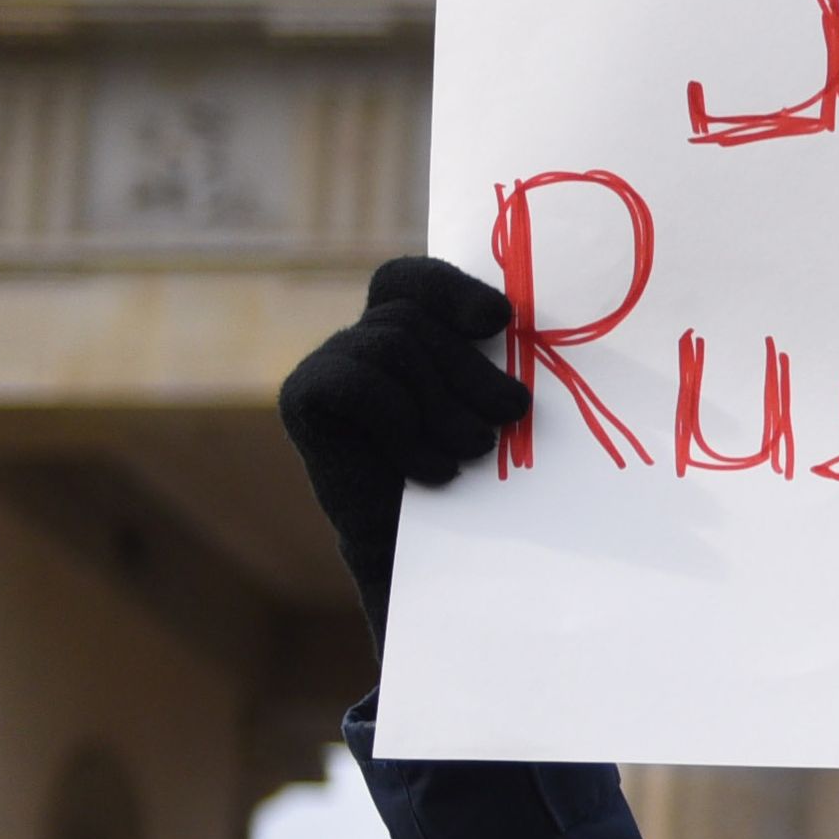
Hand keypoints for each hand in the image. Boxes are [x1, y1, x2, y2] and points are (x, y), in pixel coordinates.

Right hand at [275, 257, 529, 620]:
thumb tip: (534, 325)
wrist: (435, 558)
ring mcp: (330, 365)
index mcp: (411, 331)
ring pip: (390, 344)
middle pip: (414, 318)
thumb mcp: (502, 414)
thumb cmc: (482, 482)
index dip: (452, 289)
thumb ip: (506, 364)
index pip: (413, 280)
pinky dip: (399, 421)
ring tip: (473, 450)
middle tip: (510, 413)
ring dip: (443, 404)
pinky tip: (432, 469)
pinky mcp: (304, 398)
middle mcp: (364, 339)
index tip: (502, 320)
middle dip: (470, 367)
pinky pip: (354, 382)